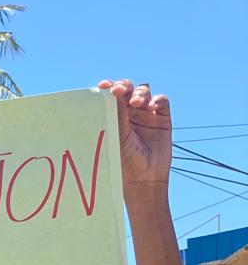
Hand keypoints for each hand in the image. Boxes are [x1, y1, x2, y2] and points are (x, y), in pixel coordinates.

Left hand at [99, 79, 171, 193]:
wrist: (144, 179)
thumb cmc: (124, 163)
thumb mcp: (117, 137)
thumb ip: (116, 115)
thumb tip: (113, 92)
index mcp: (114, 117)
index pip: (111, 96)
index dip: (109, 87)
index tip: (103, 86)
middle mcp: (129, 113)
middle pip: (128, 89)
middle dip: (125, 85)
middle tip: (120, 90)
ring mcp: (146, 114)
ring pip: (144, 92)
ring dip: (140, 93)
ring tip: (136, 102)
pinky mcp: (162, 118)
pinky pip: (161, 101)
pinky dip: (157, 100)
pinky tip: (151, 107)